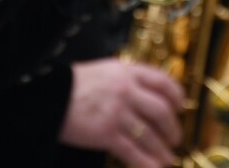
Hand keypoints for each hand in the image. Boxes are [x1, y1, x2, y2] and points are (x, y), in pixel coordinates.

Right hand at [59, 58, 183, 167]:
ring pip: (150, 134)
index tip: (181, 107)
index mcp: (126, 71)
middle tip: (175, 137)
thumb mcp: (103, 71)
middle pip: (162, 110)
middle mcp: (126, 90)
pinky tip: (155, 167)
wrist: (48, 98)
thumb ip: (126, 78)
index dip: (177, 96)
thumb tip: (146, 92)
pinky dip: (147, 162)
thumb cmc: (73, 85)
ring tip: (168, 157)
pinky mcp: (106, 133)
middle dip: (173, 127)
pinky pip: (133, 151)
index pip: (162, 81)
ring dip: (163, 149)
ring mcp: (117, 112)